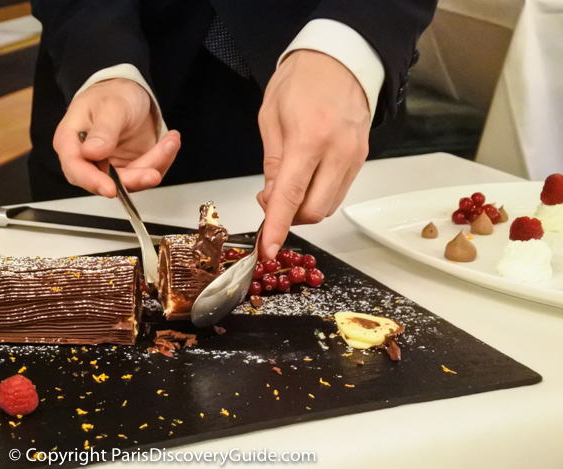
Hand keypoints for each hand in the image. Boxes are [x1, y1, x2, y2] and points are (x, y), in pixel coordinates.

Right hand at [52, 78, 180, 196]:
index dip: (91, 181)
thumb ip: (103, 130)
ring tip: (170, 142)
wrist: (130, 93)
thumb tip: (91, 152)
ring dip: (153, 165)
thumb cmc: (112, 94)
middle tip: (153, 173)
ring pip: (130, 180)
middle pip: (104, 181)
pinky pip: (145, 173)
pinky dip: (161, 161)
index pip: (75, 167)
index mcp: (71, 141)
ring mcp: (109, 167)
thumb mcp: (111, 106)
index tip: (110, 188)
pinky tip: (170, 143)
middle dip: (132, 179)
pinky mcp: (128, 169)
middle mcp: (87, 159)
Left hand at [257, 50, 369, 259]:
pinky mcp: (362, 158)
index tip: (267, 250)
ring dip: (304, 208)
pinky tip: (306, 181)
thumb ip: (272, 164)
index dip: (277, 228)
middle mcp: (338, 151)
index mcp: (310, 139)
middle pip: (314, 210)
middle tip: (270, 201)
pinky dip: (319, 195)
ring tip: (287, 187)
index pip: (290, 196)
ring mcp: (355, 157)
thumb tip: (271, 200)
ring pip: (329, 206)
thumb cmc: (300, 80)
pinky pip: (339, 192)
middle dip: (290, 217)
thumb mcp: (271, 118)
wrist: (339, 59)